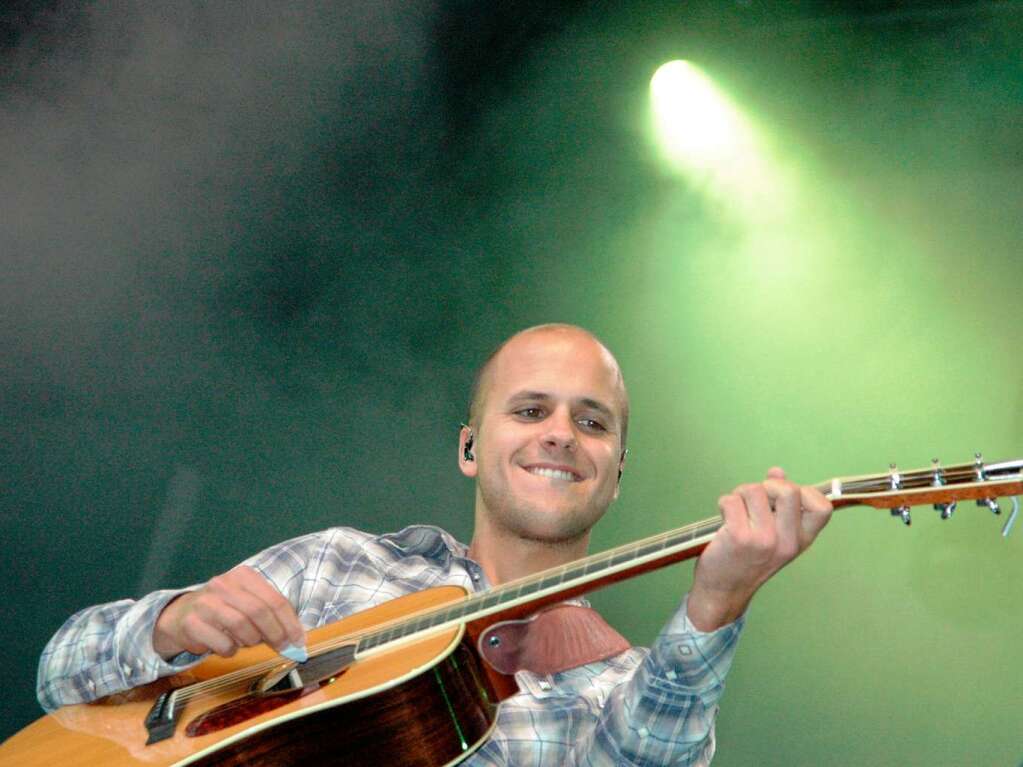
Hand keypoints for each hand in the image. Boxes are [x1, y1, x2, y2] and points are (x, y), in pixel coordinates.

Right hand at [152, 565, 304, 659]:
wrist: (180, 615)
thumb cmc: (223, 610)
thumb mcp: (248, 602)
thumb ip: (271, 614)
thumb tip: (297, 638)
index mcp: (244, 576)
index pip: (275, 600)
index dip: (290, 623)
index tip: (298, 641)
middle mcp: (224, 584)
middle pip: (259, 612)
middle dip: (275, 634)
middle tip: (282, 648)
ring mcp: (206, 602)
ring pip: (242, 627)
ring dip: (251, 641)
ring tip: (248, 642)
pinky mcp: (192, 623)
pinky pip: (223, 644)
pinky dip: (231, 650)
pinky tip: (226, 645)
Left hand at [687, 467, 832, 631]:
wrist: (725, 590)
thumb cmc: (748, 559)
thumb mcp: (774, 535)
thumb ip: (780, 504)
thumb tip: (777, 472)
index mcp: (801, 540)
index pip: (823, 507)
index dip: (804, 492)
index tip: (783, 501)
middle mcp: (787, 541)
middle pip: (788, 489)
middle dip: (767, 486)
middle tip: (755, 501)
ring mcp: (764, 540)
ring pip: (755, 489)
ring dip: (741, 494)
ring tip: (737, 510)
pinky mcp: (739, 537)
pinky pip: (731, 500)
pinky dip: (725, 503)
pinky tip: (724, 519)